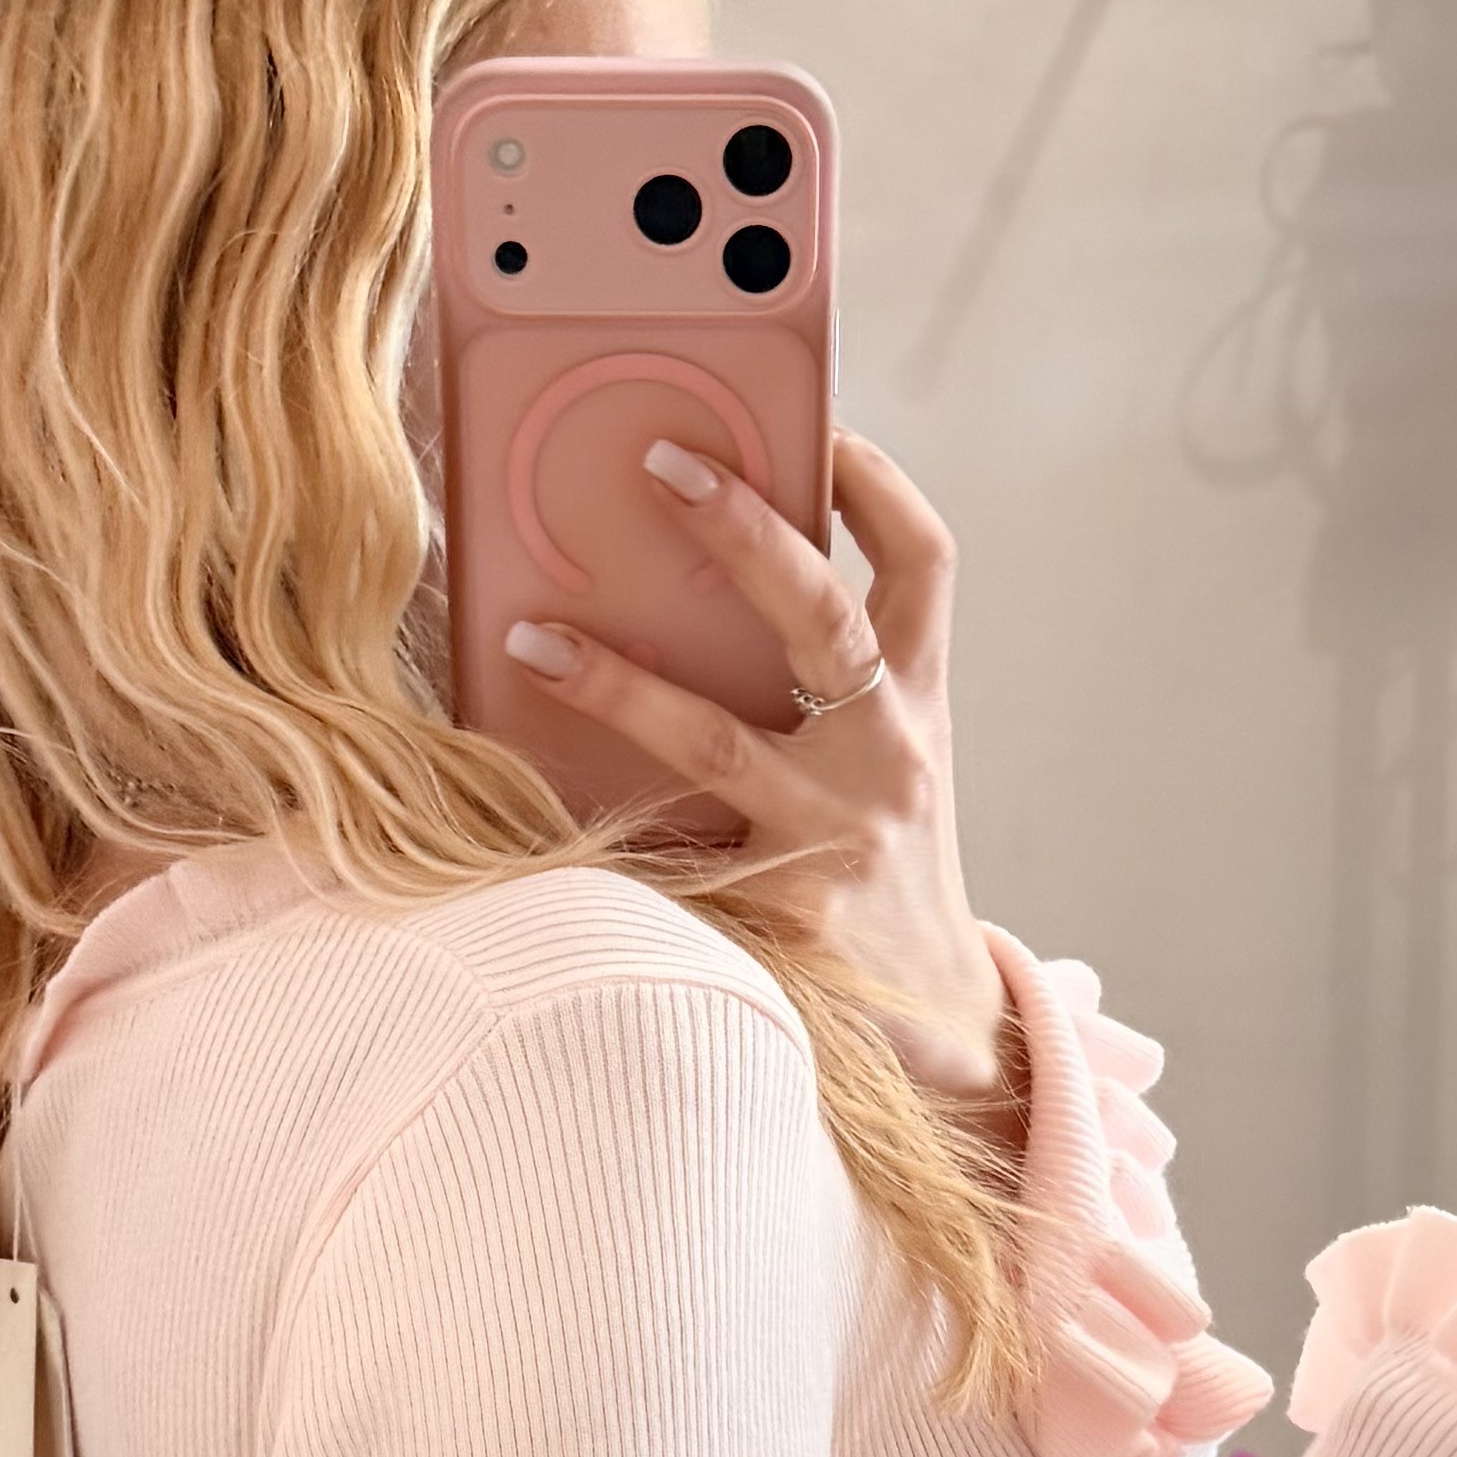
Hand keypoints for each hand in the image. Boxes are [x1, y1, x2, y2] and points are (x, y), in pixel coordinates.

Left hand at [502, 432, 1007, 1099]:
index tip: (818, 426)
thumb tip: (692, 593)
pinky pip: (667, 855)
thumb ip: (825, 694)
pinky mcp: (779, 919)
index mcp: (919, 710)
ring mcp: (833, 839)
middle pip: (823, 615)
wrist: (940, 1031)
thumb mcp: (889, 771)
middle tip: (661, 462)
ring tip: (532, 635)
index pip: (923, 567)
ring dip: (617, 682)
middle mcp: (889, 760)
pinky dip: (595, 829)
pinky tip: (516, 818)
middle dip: (743, 528)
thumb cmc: (885, 876)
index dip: (875, 486)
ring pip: (716, 737)